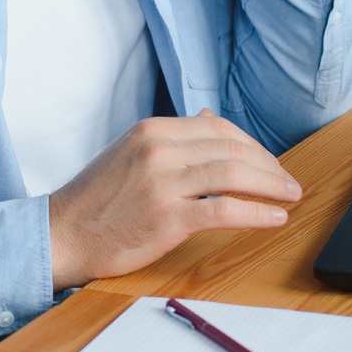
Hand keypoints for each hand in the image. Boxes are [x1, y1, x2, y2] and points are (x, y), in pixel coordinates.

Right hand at [48, 111, 300, 289]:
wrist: (61, 234)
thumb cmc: (96, 201)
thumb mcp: (131, 153)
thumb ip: (171, 137)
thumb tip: (208, 117)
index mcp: (152, 130)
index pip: (220, 128)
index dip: (254, 145)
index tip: (270, 163)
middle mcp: (159, 149)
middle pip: (233, 148)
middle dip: (270, 165)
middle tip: (290, 183)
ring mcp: (163, 182)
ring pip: (235, 173)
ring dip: (272, 185)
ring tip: (291, 196)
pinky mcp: (167, 218)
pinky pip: (225, 209)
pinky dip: (258, 212)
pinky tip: (275, 218)